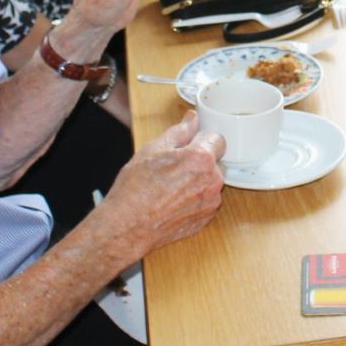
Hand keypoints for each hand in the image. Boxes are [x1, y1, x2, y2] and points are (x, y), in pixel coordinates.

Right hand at [100, 111, 224, 255]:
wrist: (127, 226)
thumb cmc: (135, 189)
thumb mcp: (153, 150)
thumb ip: (179, 132)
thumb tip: (192, 119)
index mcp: (201, 158)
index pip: (217, 138)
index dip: (201, 140)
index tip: (189, 145)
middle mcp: (212, 180)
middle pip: (216, 161)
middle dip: (201, 160)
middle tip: (175, 167)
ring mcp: (210, 202)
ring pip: (211, 181)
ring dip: (199, 180)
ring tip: (172, 186)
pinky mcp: (206, 218)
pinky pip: (206, 200)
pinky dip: (195, 198)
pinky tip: (174, 200)